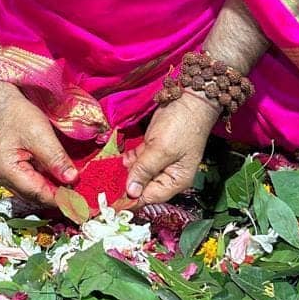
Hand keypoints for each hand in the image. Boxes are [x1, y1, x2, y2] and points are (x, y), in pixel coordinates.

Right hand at [0, 80, 77, 205]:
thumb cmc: (18, 116)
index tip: (81, 201)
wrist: (3, 104)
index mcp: (8, 172)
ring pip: (36, 192)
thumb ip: (56, 158)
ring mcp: (8, 178)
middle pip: (37, 196)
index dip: (61, 198)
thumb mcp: (40, 134)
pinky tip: (62, 177)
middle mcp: (5, 180)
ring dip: (55, 190)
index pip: (39, 193)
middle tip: (82, 194)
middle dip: (59, 195)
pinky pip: (34, 183)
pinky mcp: (14, 173)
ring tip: (75, 187)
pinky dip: (48, 182)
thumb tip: (72, 179)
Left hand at [123, 92, 218, 206]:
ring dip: (129, 169)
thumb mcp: (161, 149)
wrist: (189, 101)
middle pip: (144, 186)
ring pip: (140, 173)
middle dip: (129, 182)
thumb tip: (131, 193)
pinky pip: (140, 160)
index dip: (132, 198)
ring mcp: (161, 161)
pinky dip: (132, 159)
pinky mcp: (155, 149)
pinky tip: (125, 156)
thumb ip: (144, 170)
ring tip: (118, 165)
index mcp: (176, 181)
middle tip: (109, 180)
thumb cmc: (180, 126)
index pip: (150, 197)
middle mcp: (168, 174)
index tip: (113, 199)